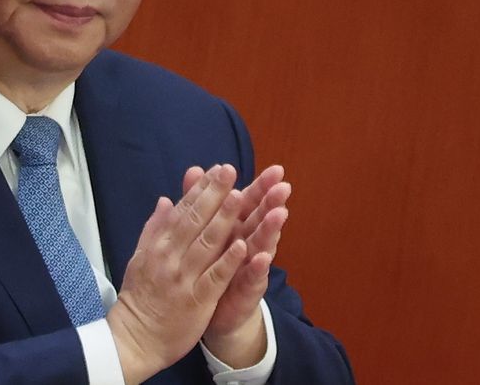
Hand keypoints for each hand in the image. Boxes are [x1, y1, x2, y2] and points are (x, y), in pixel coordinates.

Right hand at [106, 164, 246, 383]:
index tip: (215, 169)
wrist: (135, 338)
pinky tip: (244, 245)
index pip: (182, 210)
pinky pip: (215, 277)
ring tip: (241, 195)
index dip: (200, 189)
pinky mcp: (197, 300)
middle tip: (230, 169)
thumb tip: (167, 200)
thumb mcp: (140, 257)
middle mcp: (170, 257)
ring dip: (224, 218)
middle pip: (195, 220)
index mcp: (158, 245)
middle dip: (214, 193)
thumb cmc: (140, 297)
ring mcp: (184, 278)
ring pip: (207, 243)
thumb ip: (155, 228)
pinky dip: (229, 260)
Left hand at [182, 164, 290, 367]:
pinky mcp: (246, 289)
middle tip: (284, 186)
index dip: (262, 186)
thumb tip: (195, 169)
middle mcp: (247, 242)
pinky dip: (257, 266)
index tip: (276, 169)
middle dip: (273, 203)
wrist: (211, 310)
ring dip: (271, 229)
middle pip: (261, 219)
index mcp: (235, 226)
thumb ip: (201, 201)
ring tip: (280, 213)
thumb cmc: (210, 265)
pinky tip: (262, 257)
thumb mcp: (205, 231)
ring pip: (261, 244)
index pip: (250, 202)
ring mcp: (249, 266)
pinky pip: (251, 276)